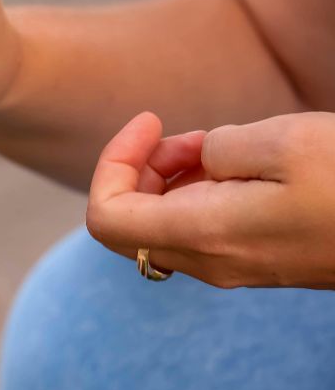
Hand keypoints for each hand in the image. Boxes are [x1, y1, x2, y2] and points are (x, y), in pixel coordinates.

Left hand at [86, 111, 334, 288]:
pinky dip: (196, 194)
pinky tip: (232, 165)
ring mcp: (231, 268)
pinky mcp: (254, 261)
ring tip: (210, 142)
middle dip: (138, 170)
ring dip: (168, 179)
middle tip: (178, 131)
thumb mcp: (282, 140)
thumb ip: (217, 147)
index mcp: (203, 235)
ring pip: (162, 228)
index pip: (107, 218)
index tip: (149, 121)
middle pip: (128, 225)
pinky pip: (198, 231)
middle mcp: (208, 262)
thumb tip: (197, 160)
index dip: (112, 162)